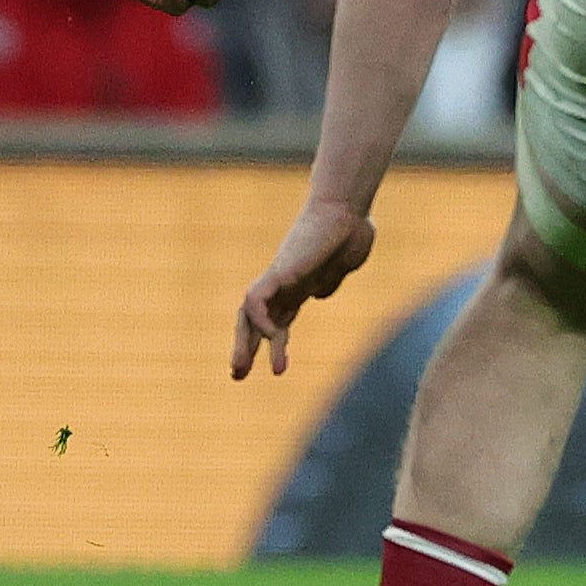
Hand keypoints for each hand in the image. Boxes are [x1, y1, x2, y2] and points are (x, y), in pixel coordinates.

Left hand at [231, 200, 377, 378]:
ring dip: (245, 343)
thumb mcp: (340, 267)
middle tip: (236, 375)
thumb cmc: (349, 232)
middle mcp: (284, 284)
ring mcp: (279, 278)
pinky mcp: (279, 271)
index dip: (273, 344)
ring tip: (246, 371)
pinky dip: (260, 321)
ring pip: (249, 313)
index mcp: (299, 288)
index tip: (276, 370)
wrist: (347, 210)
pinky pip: (256, 300)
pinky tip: (273, 335)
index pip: (277, 320)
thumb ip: (327, 282)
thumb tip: (318, 295)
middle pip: (254, 320)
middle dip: (245, 348)